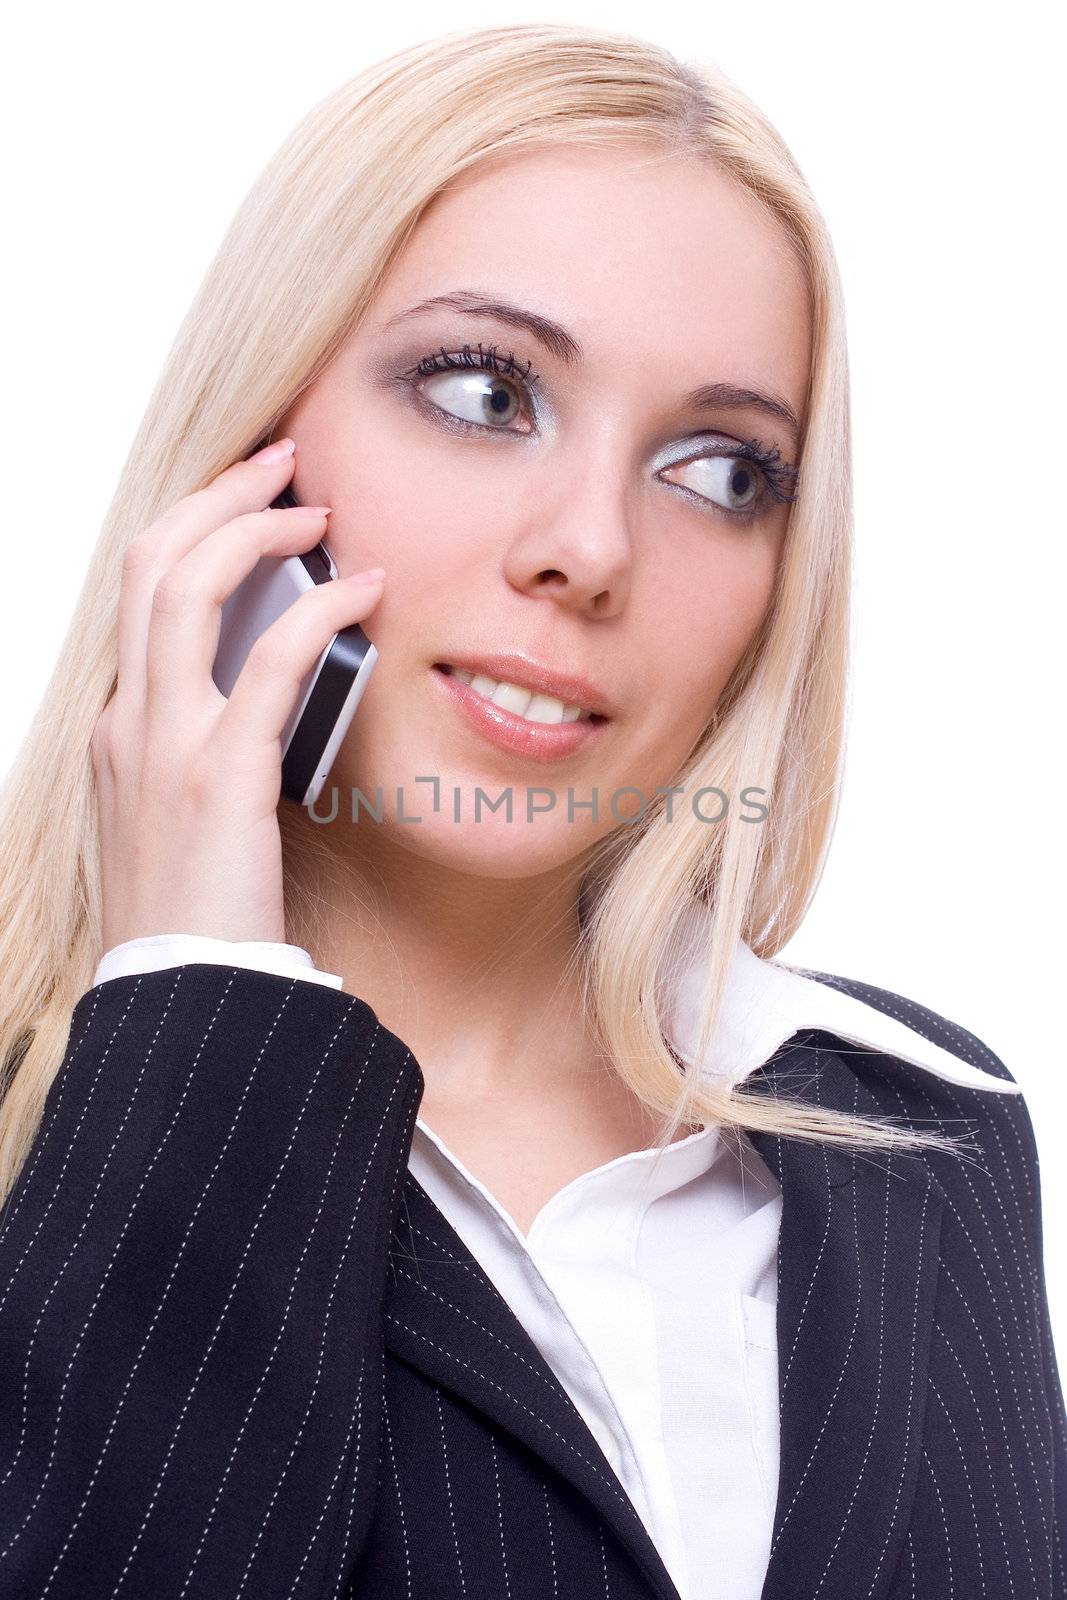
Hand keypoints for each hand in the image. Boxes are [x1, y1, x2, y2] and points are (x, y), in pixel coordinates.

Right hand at [90, 439, 384, 950]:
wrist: (186, 998)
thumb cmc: (201, 913)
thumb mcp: (192, 815)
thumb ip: (219, 747)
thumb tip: (284, 693)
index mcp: (123, 728)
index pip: (141, 590)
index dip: (197, 527)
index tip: (256, 498)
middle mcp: (129, 722)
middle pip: (148, 561)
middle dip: (216, 496)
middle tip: (284, 462)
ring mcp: (164, 746)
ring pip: (181, 587)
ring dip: (252, 529)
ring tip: (316, 508)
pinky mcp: (217, 778)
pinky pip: (266, 664)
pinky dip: (316, 612)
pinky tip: (362, 592)